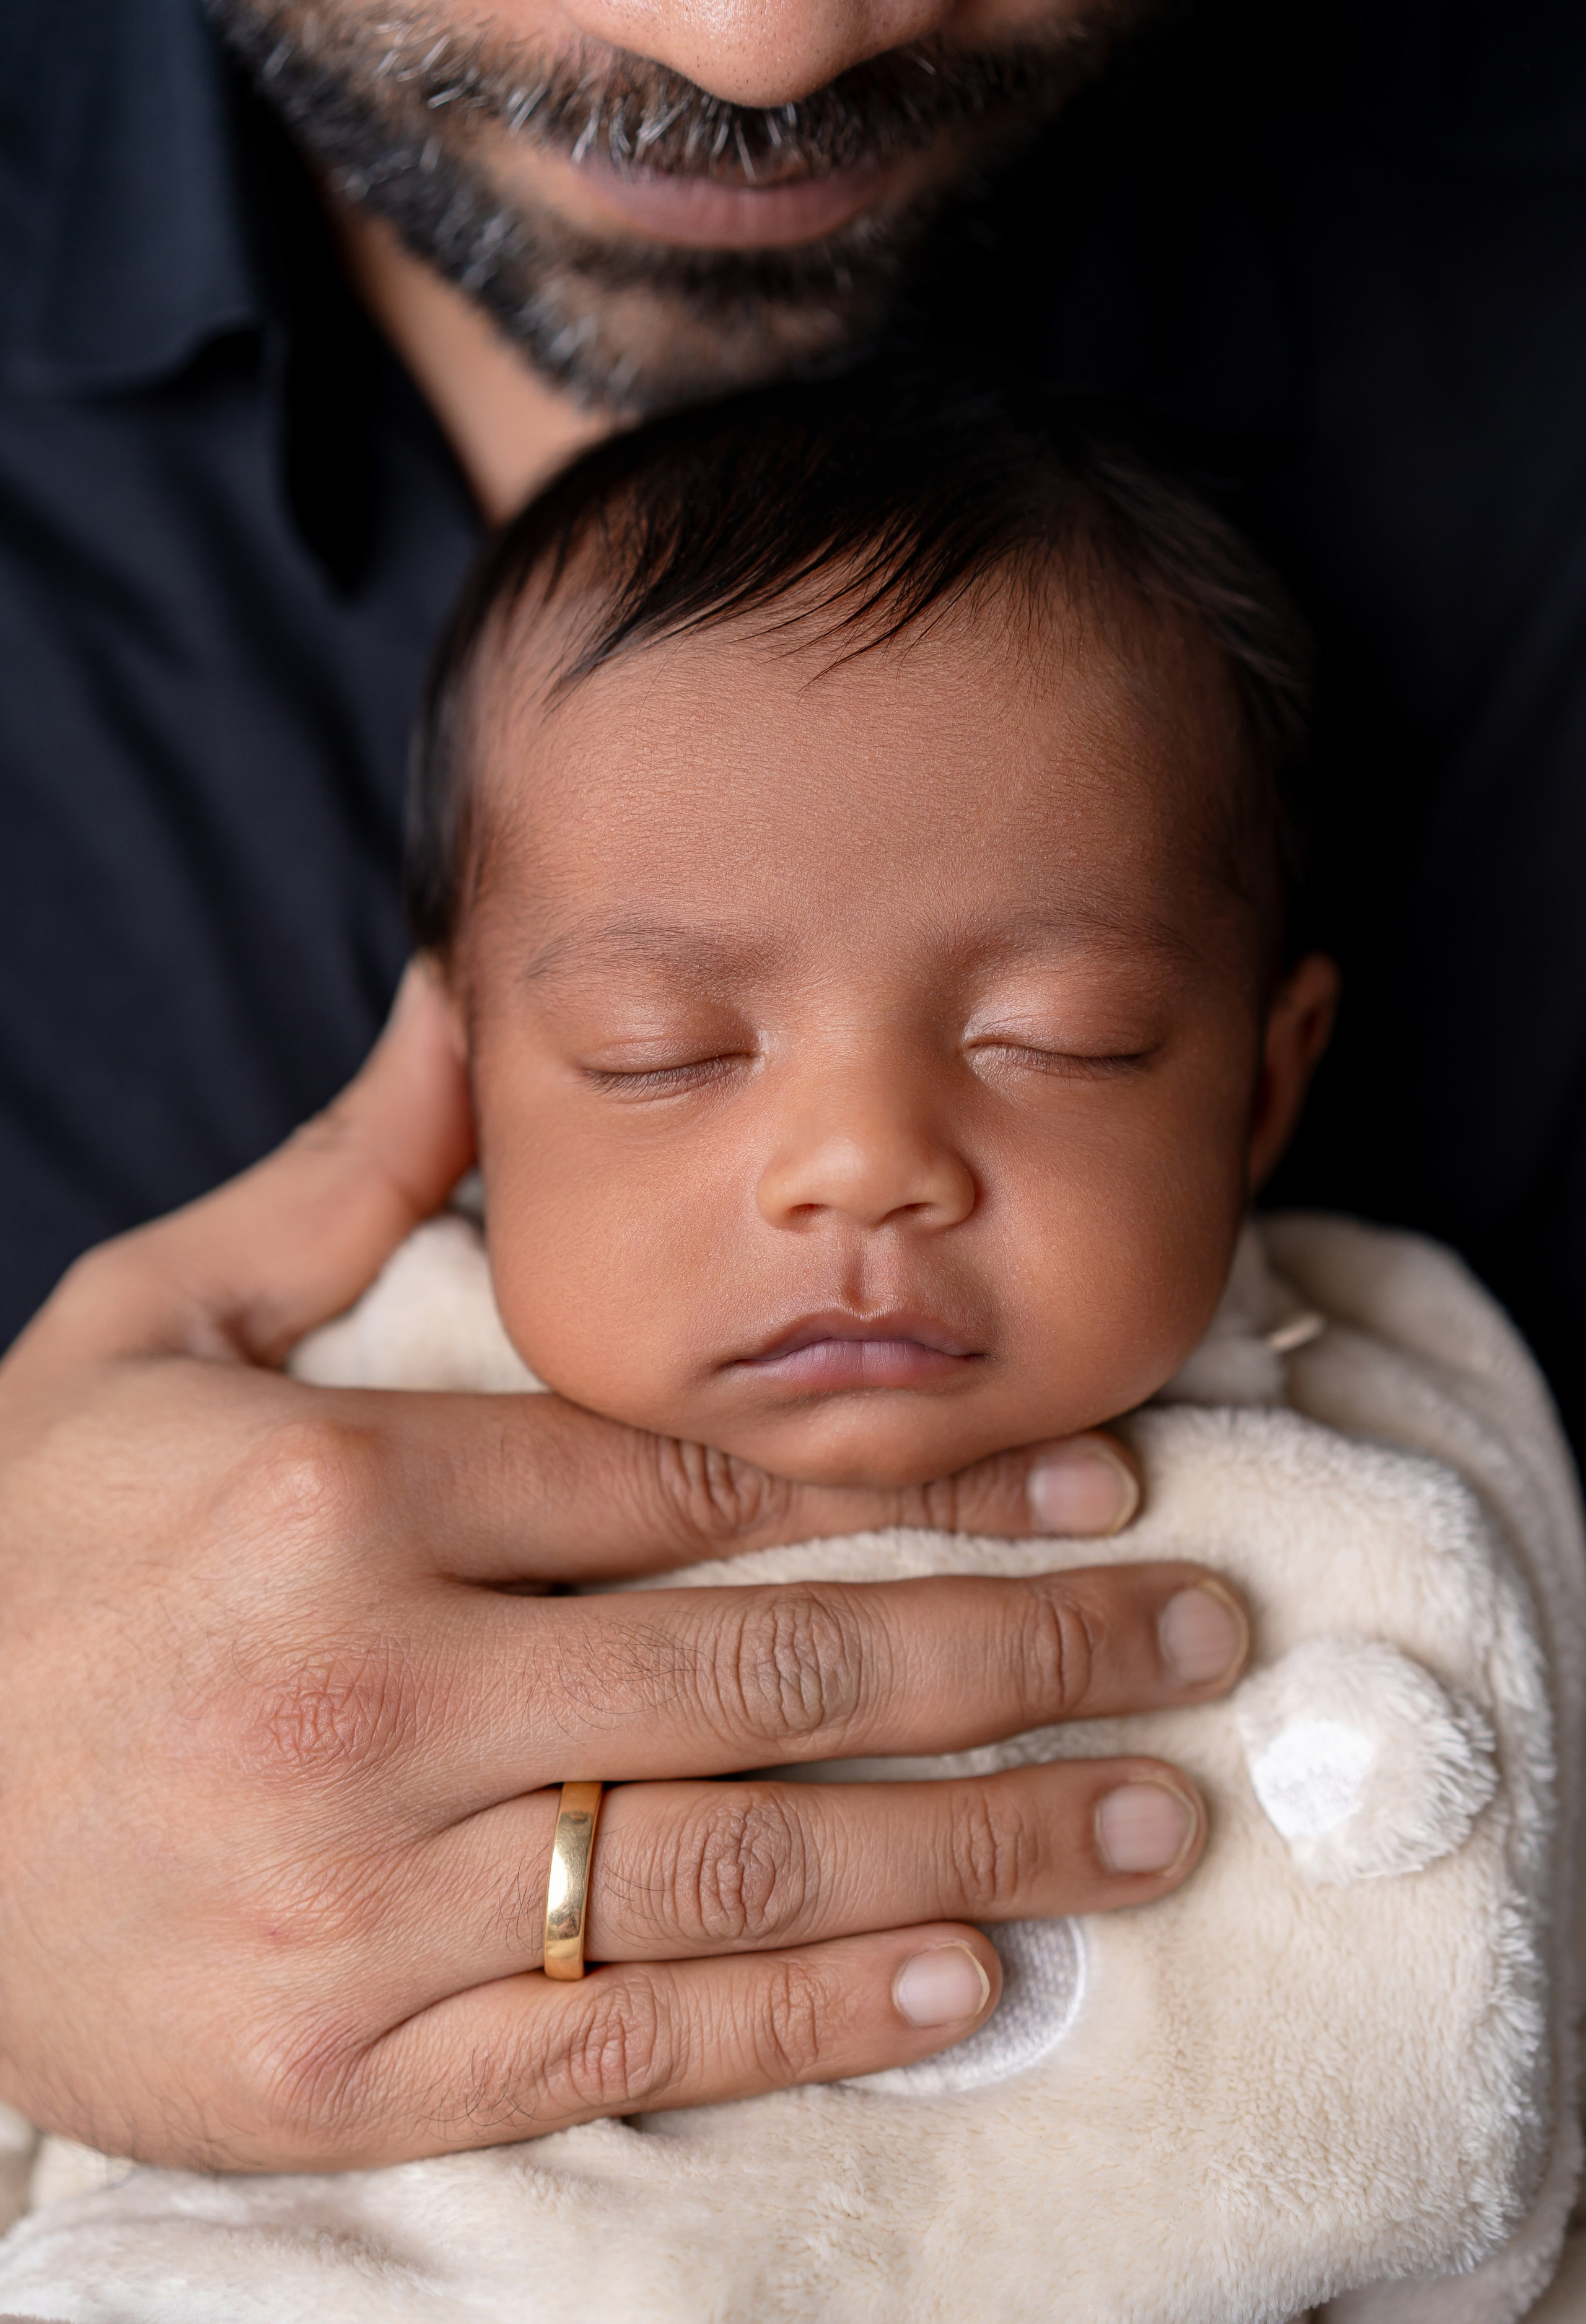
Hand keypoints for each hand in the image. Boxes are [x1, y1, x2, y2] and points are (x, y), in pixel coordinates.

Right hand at [0, 969, 1245, 2169]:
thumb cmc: (20, 1560)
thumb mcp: (137, 1332)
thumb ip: (334, 1186)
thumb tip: (463, 991)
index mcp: (331, 1492)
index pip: (699, 1479)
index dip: (925, 1485)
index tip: (1103, 1486)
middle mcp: (366, 1688)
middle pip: (772, 1665)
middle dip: (1026, 1651)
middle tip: (1200, 1639)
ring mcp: (359, 1897)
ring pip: (738, 1859)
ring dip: (979, 1842)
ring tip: (1150, 1817)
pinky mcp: (344, 2069)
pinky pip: (623, 2039)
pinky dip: (811, 2012)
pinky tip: (964, 1979)